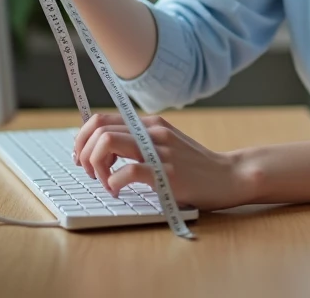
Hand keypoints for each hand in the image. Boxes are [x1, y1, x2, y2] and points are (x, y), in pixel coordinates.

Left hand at [74, 113, 255, 210]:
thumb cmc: (194, 166)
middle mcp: (152, 132)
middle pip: (99, 129)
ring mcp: (159, 151)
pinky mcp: (166, 173)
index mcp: (150, 123)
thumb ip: (139, 142)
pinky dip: (113, 183)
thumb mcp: (166, 144)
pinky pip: (126, 172)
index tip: (81, 157)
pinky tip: (118, 191)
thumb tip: (101, 147)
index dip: (82, 138)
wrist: (228, 176)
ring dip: (96, 165)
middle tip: (90, 172)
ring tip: (105, 181)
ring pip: (107, 143)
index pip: (102, 118)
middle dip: (84, 152)